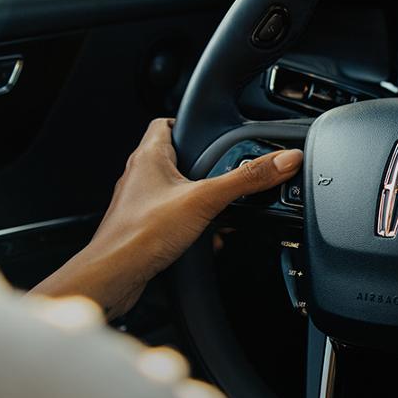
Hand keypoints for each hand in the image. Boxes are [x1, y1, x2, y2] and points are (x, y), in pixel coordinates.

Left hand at [31, 118, 300, 318]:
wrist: (114, 275)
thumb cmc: (141, 234)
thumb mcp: (205, 200)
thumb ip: (245, 179)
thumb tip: (283, 160)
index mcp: (149, 156)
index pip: (166, 122)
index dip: (189, 123)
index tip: (210, 130)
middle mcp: (140, 176)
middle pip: (175, 158)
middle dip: (203, 168)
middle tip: (225, 173)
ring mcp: (139, 203)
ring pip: (175, 191)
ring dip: (198, 200)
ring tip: (220, 209)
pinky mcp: (142, 228)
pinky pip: (171, 219)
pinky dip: (190, 225)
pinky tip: (205, 239)